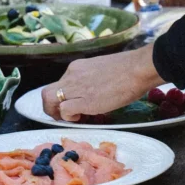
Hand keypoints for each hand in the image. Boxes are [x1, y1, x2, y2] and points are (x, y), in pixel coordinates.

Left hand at [42, 44, 163, 121]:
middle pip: (47, 92)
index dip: (62, 97)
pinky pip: (64, 110)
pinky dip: (68, 117)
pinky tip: (80, 117)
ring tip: (71, 118)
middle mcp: (72, 75)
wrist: (138, 69)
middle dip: (50, 107)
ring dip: (56, 113)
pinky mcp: (84, 101)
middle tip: (62, 116)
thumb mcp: (102, 70)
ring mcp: (76, 87)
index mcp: (77, 67)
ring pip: (50, 100)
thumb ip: (91, 79)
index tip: (71, 104)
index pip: (60, 84)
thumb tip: (92, 92)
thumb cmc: (129, 69)